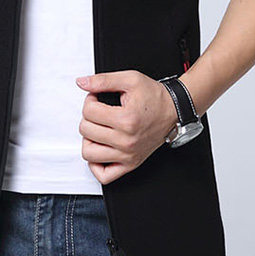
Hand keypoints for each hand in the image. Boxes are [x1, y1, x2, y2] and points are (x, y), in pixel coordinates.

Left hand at [76, 70, 178, 184]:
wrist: (173, 110)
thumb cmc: (154, 97)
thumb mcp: (130, 80)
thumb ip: (103, 80)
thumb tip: (82, 83)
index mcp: (126, 119)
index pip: (89, 112)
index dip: (90, 100)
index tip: (97, 99)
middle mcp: (127, 141)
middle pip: (86, 131)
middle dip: (89, 117)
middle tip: (99, 111)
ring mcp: (128, 155)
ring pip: (89, 153)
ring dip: (89, 139)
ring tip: (99, 129)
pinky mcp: (130, 164)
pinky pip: (104, 175)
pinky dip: (96, 164)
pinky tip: (101, 148)